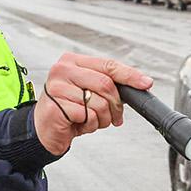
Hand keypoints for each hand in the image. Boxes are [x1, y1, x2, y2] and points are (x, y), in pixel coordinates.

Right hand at [33, 52, 152, 155]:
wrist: (45, 129)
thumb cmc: (69, 109)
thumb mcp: (90, 91)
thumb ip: (109, 84)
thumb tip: (140, 84)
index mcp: (73, 61)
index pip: (108, 65)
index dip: (130, 75)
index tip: (146, 83)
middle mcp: (63, 70)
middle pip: (106, 84)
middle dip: (115, 105)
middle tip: (115, 117)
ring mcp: (56, 87)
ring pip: (98, 103)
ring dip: (101, 119)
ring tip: (90, 120)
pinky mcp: (55, 106)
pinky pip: (86, 116)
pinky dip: (88, 125)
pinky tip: (78, 124)